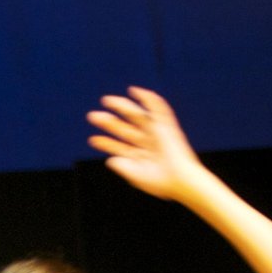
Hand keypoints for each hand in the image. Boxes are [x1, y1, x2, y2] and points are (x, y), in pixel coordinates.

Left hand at [87, 87, 209, 202]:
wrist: (179, 179)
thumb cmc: (160, 182)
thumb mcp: (135, 175)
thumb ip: (122, 166)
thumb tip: (109, 160)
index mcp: (142, 156)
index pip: (120, 147)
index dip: (106, 143)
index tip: (93, 139)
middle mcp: (148, 143)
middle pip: (125, 129)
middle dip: (109, 123)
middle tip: (92, 116)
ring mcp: (157, 133)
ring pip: (137, 116)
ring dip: (123, 107)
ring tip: (106, 100)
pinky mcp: (167, 126)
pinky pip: (158, 109)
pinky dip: (149, 99)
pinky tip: (135, 90)